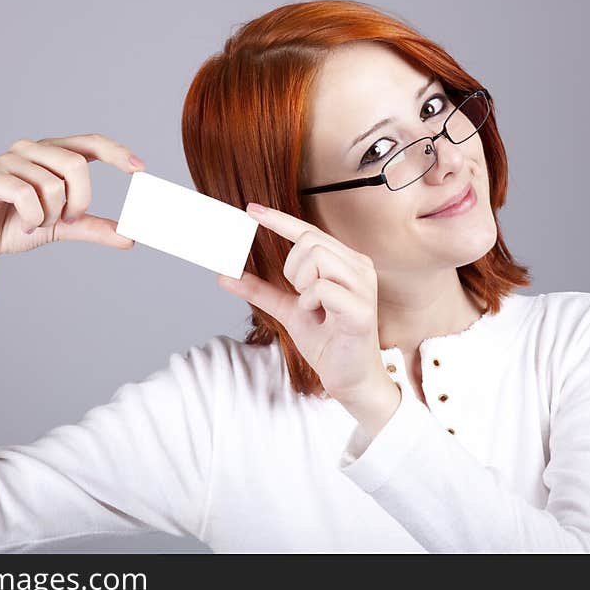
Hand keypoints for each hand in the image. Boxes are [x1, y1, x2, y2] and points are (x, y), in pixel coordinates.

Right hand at [0, 133, 143, 264]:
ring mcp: (9, 159)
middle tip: (67, 219)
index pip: (90, 143)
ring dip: (51, 215)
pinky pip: (25, 195)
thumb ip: (93, 227)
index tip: (140, 169)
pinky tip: (25, 224)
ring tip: (38, 223)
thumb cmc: (19, 224)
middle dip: (80, 200)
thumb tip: (130, 237)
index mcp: (54, 153)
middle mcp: (32, 149)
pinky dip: (33, 218)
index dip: (116, 152)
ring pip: (52, 184)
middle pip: (76, 165)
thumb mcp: (64, 228)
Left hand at [217, 203, 388, 406]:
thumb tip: (225, 275)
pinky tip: (318, 315)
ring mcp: (364, 286)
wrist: (349, 379)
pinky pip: (322, 288)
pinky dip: (310, 301)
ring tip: (312, 306)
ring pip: (317, 257)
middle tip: (300, 295)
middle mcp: (359, 267)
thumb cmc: (327, 342)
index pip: (309, 231)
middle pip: (310, 241)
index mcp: (345, 262)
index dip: (279, 219)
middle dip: (292, 267)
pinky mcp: (362, 309)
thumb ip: (261, 291)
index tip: (250, 210)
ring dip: (302, 283)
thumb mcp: (288, 311)